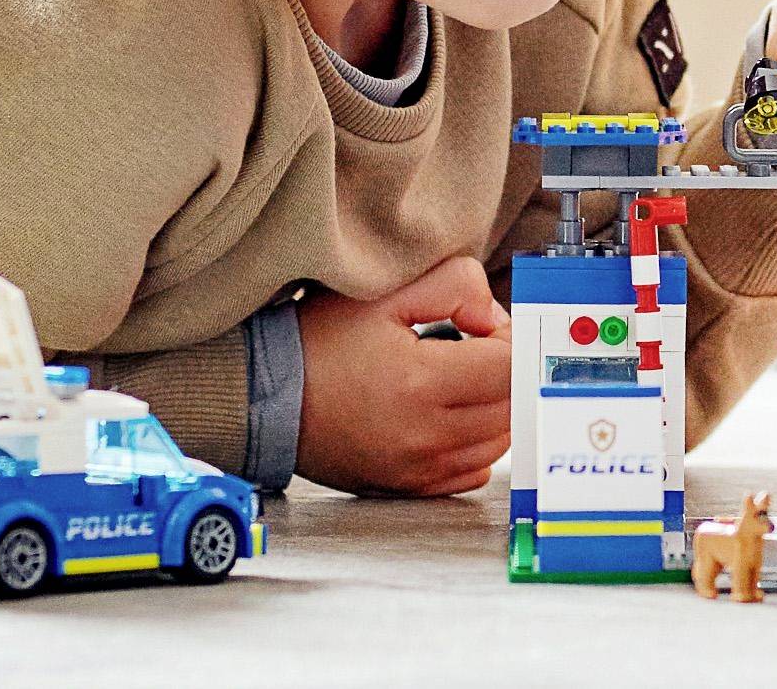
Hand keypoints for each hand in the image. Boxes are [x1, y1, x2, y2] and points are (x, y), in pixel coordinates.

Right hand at [296, 256, 511, 495]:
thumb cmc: (320, 342)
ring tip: (465, 378)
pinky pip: (470, 474)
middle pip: (510, 409)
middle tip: (482, 348)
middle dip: (507, 373)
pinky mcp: (405, 487)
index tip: (489, 327)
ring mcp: (414, 470)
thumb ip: (456, 287)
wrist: (265, 398)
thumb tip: (496, 319)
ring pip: (496, 445)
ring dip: (497, 409)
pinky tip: (454, 415)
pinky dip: (477, 444)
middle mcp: (422, 437)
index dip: (511, 341)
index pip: (508, 369)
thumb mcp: (387, 293)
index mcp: (420, 384)